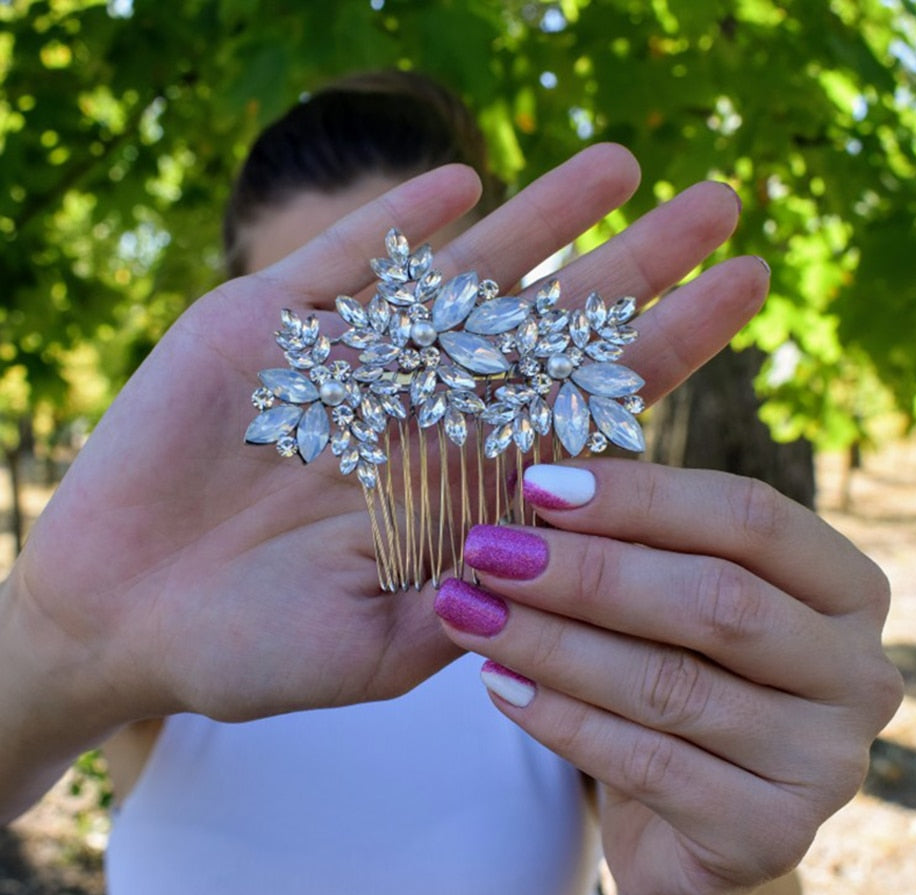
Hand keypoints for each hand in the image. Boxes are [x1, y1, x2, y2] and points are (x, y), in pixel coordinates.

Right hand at [7, 144, 754, 735]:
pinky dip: (397, 228)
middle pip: (545, 329)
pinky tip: (461, 183)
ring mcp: (346, 365)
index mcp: (456, 486)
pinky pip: (341, 267)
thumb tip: (571, 550)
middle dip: (632, 267)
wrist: (119, 617)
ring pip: (458, 281)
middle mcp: (417, 413)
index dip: (665, 348)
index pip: (583, 408)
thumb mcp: (376, 649)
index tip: (740, 291)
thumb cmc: (248, 654)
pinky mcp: (265, 332)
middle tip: (720, 205)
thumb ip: (468, 601)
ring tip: (621, 163)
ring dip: (538, 220)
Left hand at [435, 459, 902, 894]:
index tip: (534, 484)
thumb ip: (638, 542)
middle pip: (714, 598)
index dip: (638, 495)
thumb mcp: (674, 599)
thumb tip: (537, 486)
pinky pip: (644, 764)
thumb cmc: (682, 674)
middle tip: (486, 549)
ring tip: (468, 611)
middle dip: (585, 570)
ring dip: (550, 641)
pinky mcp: (768, 834)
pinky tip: (496, 682)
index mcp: (844, 586)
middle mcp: (856, 671)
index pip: (749, 515)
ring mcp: (823, 762)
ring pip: (669, 684)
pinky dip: (558, 718)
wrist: (695, 818)